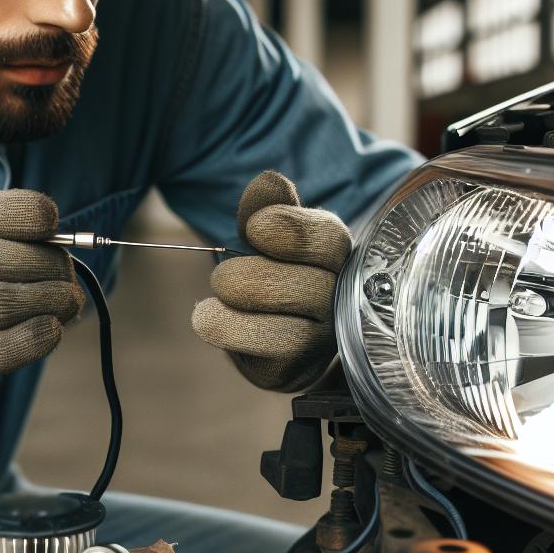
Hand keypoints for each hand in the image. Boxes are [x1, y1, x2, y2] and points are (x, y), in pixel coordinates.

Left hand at [191, 171, 351, 391]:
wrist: (261, 317)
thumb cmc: (267, 264)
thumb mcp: (264, 226)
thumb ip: (266, 205)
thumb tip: (269, 182)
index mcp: (336, 254)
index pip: (329, 240)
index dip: (291, 231)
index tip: (255, 227)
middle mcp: (339, 300)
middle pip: (308, 288)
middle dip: (251, 278)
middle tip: (225, 275)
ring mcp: (322, 341)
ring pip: (290, 333)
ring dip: (237, 311)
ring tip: (214, 300)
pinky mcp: (295, 370)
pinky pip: (267, 357)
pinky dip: (230, 332)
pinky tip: (213, 318)